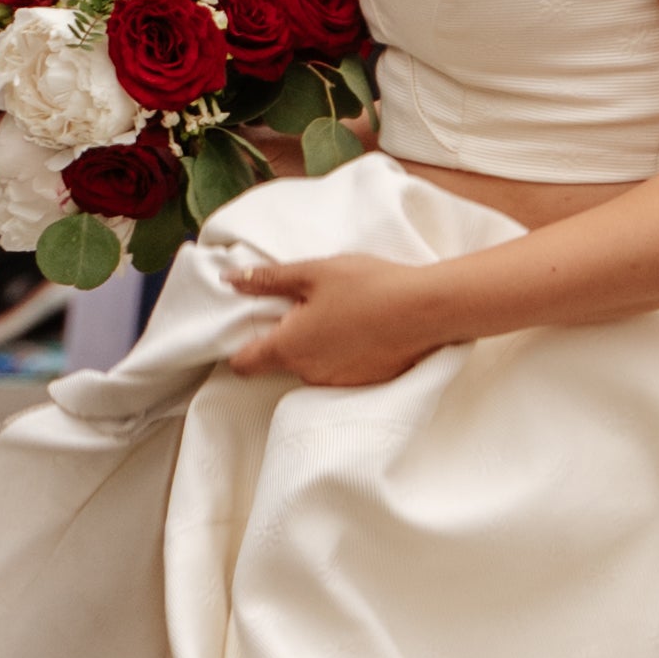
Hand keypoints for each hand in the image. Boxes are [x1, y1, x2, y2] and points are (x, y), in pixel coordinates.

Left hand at [219, 248, 447, 387]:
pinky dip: (341, 353)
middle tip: (307, 304)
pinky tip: (360, 328)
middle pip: (278, 361)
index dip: (239, 346)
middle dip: (286, 336)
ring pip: (310, 365)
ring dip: (314, 345)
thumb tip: (230, 280)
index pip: (242, 364)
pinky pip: (338, 370)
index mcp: (288, 347)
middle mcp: (307, 373)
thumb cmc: (369, 286)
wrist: (428, 310)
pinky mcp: (362, 384)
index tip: (252, 325)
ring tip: (340, 312)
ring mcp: (336, 383)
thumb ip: (268, 279)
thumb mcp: (313, 273)